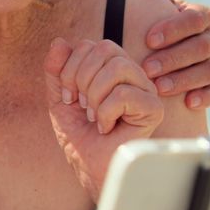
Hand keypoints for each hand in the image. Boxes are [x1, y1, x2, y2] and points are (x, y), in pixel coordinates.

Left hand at [44, 38, 163, 197]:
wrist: (90, 167)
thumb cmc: (80, 135)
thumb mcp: (60, 99)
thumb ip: (56, 70)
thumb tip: (59, 41)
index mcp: (112, 68)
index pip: (91, 45)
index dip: (70, 69)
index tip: (69, 97)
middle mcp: (132, 74)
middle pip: (105, 49)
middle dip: (81, 79)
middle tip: (81, 107)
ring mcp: (145, 90)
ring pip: (117, 67)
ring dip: (95, 96)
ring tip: (94, 116)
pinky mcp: (153, 108)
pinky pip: (123, 94)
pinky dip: (105, 113)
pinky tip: (106, 127)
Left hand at [133, 0, 209, 109]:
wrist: (159, 52)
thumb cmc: (154, 23)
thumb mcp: (151, 2)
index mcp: (202, 17)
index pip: (196, 19)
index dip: (175, 29)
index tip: (149, 39)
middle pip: (202, 47)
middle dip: (175, 58)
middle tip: (148, 67)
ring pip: (209, 72)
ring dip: (185, 80)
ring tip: (159, 87)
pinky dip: (205, 97)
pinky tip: (188, 103)